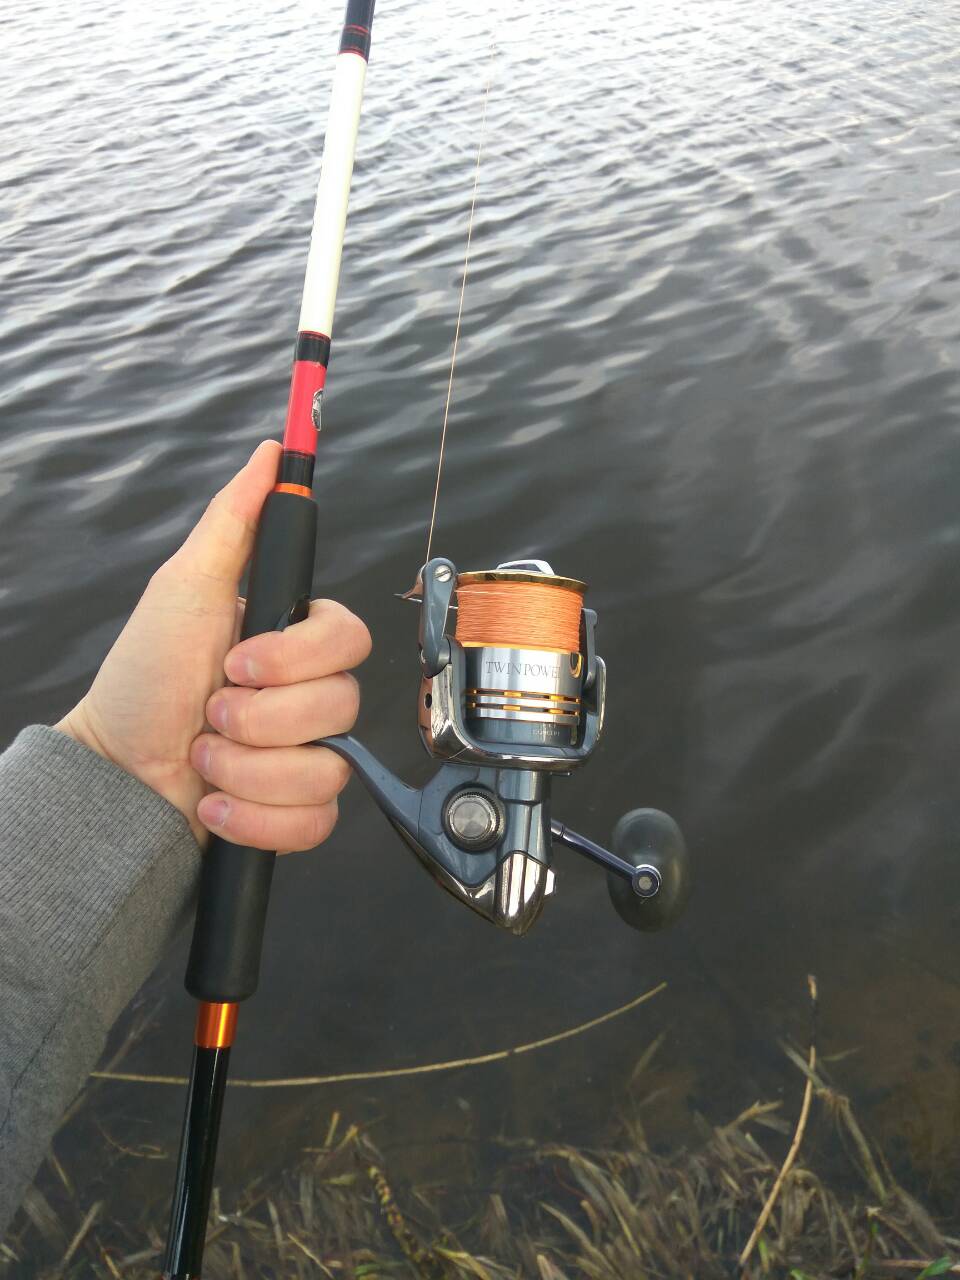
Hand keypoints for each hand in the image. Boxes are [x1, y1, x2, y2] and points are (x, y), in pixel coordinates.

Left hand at [54, 441, 371, 851]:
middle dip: (259, 718)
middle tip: (209, 711)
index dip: (298, 658)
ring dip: (249, 768)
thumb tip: (270, 455)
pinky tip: (216, 802)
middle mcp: (310, 698)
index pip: (350, 640)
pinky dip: (255, 815)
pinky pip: (316, 820)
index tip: (239, 661)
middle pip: (342, 705)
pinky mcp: (300, 813)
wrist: (115, 772)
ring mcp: (310, 757)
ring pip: (330, 769)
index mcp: (294, 644)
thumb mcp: (185, 587)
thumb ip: (234, 521)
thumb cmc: (146, 677)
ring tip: (203, 758)